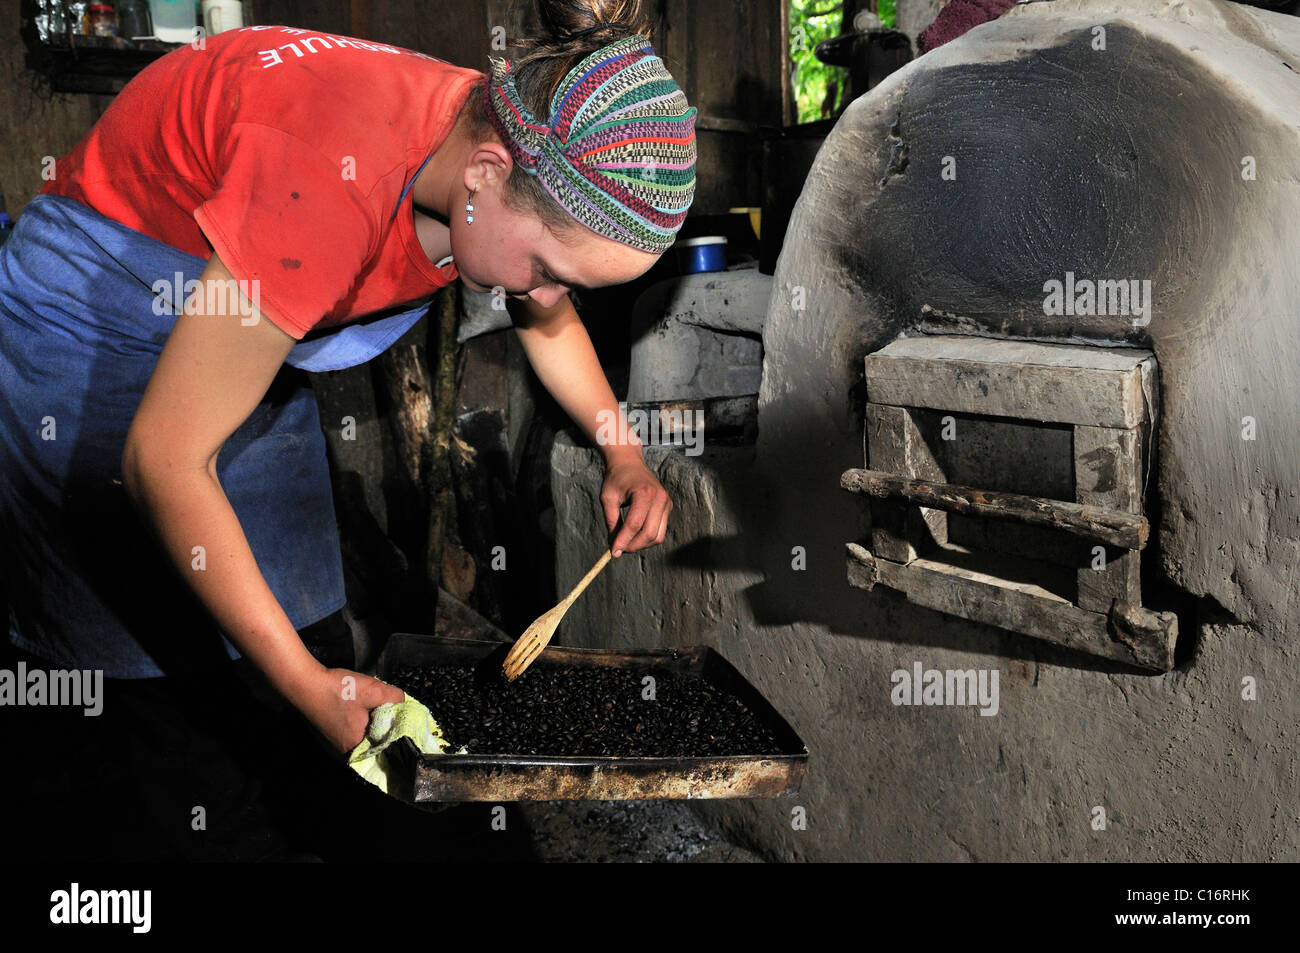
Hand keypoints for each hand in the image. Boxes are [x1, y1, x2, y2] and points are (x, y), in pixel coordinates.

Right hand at [288, 665, 405, 754]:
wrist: (304, 684)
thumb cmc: (337, 690)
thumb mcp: (374, 690)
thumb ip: (396, 698)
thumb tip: (404, 704)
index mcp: (358, 748)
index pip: (389, 748)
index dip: (398, 733)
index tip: (402, 718)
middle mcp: (346, 755)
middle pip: (376, 742)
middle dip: (384, 726)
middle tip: (384, 708)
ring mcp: (335, 747)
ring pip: (364, 737)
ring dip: (371, 723)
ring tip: (369, 706)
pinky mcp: (329, 738)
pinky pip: (352, 734)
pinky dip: (358, 723)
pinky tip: (356, 708)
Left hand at [600, 457, 672, 556]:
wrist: (629, 463)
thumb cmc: (616, 478)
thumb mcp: (608, 498)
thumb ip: (612, 521)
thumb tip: (614, 544)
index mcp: (644, 493)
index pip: (634, 524)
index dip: (623, 541)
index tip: (613, 552)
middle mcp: (660, 498)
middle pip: (649, 533)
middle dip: (633, 546)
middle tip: (619, 550)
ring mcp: (666, 503)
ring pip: (658, 536)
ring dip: (641, 544)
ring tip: (626, 543)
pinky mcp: (668, 507)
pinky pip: (660, 530)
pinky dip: (648, 538)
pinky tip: (635, 536)